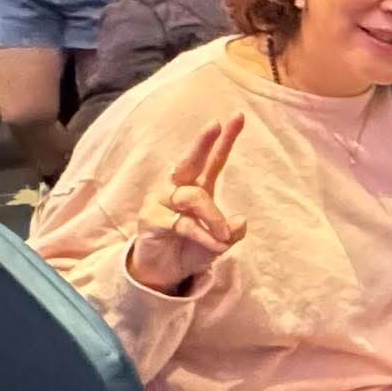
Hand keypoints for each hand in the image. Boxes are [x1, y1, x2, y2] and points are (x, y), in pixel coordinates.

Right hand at [128, 114, 246, 294]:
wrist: (164, 272)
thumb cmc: (191, 249)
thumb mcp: (219, 242)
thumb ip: (230, 232)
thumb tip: (240, 220)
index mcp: (197, 188)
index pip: (212, 161)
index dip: (224, 140)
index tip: (238, 117)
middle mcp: (178, 189)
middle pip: (191, 161)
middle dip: (203, 142)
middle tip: (216, 124)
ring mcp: (162, 201)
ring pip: (195, 197)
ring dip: (214, 218)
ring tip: (223, 239)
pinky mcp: (151, 217)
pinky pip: (184, 223)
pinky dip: (203, 235)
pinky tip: (213, 245)